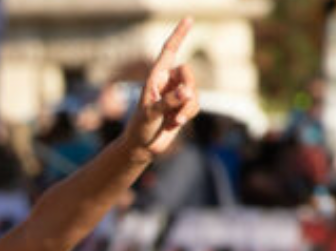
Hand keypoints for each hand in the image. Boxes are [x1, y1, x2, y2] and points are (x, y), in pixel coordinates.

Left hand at [122, 18, 198, 161]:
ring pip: (195, 91)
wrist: (142, 146)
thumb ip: (167, 102)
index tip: (189, 18)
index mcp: (156, 76)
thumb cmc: (140, 128)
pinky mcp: (184, 105)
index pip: (169, 50)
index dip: (179, 34)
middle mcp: (168, 81)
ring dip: (187, 108)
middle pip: (188, 73)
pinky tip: (175, 124)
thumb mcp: (150, 114)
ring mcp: (177, 93)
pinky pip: (196, 104)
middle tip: (178, 106)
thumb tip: (187, 93)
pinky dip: (188, 115)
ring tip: (172, 121)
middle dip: (187, 90)